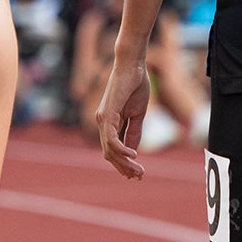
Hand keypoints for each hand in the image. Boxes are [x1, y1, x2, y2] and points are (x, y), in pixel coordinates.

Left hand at [96, 61, 150, 179]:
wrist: (133, 65)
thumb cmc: (136, 85)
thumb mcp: (138, 114)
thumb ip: (134, 132)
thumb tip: (134, 151)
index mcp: (109, 122)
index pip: (113, 149)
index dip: (124, 163)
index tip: (137, 172)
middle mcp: (102, 122)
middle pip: (110, 154)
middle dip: (124, 168)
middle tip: (139, 176)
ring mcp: (103, 119)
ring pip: (110, 150)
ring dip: (124, 163)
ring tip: (139, 170)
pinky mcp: (107, 114)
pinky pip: (112, 139)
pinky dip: (122, 150)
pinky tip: (133, 155)